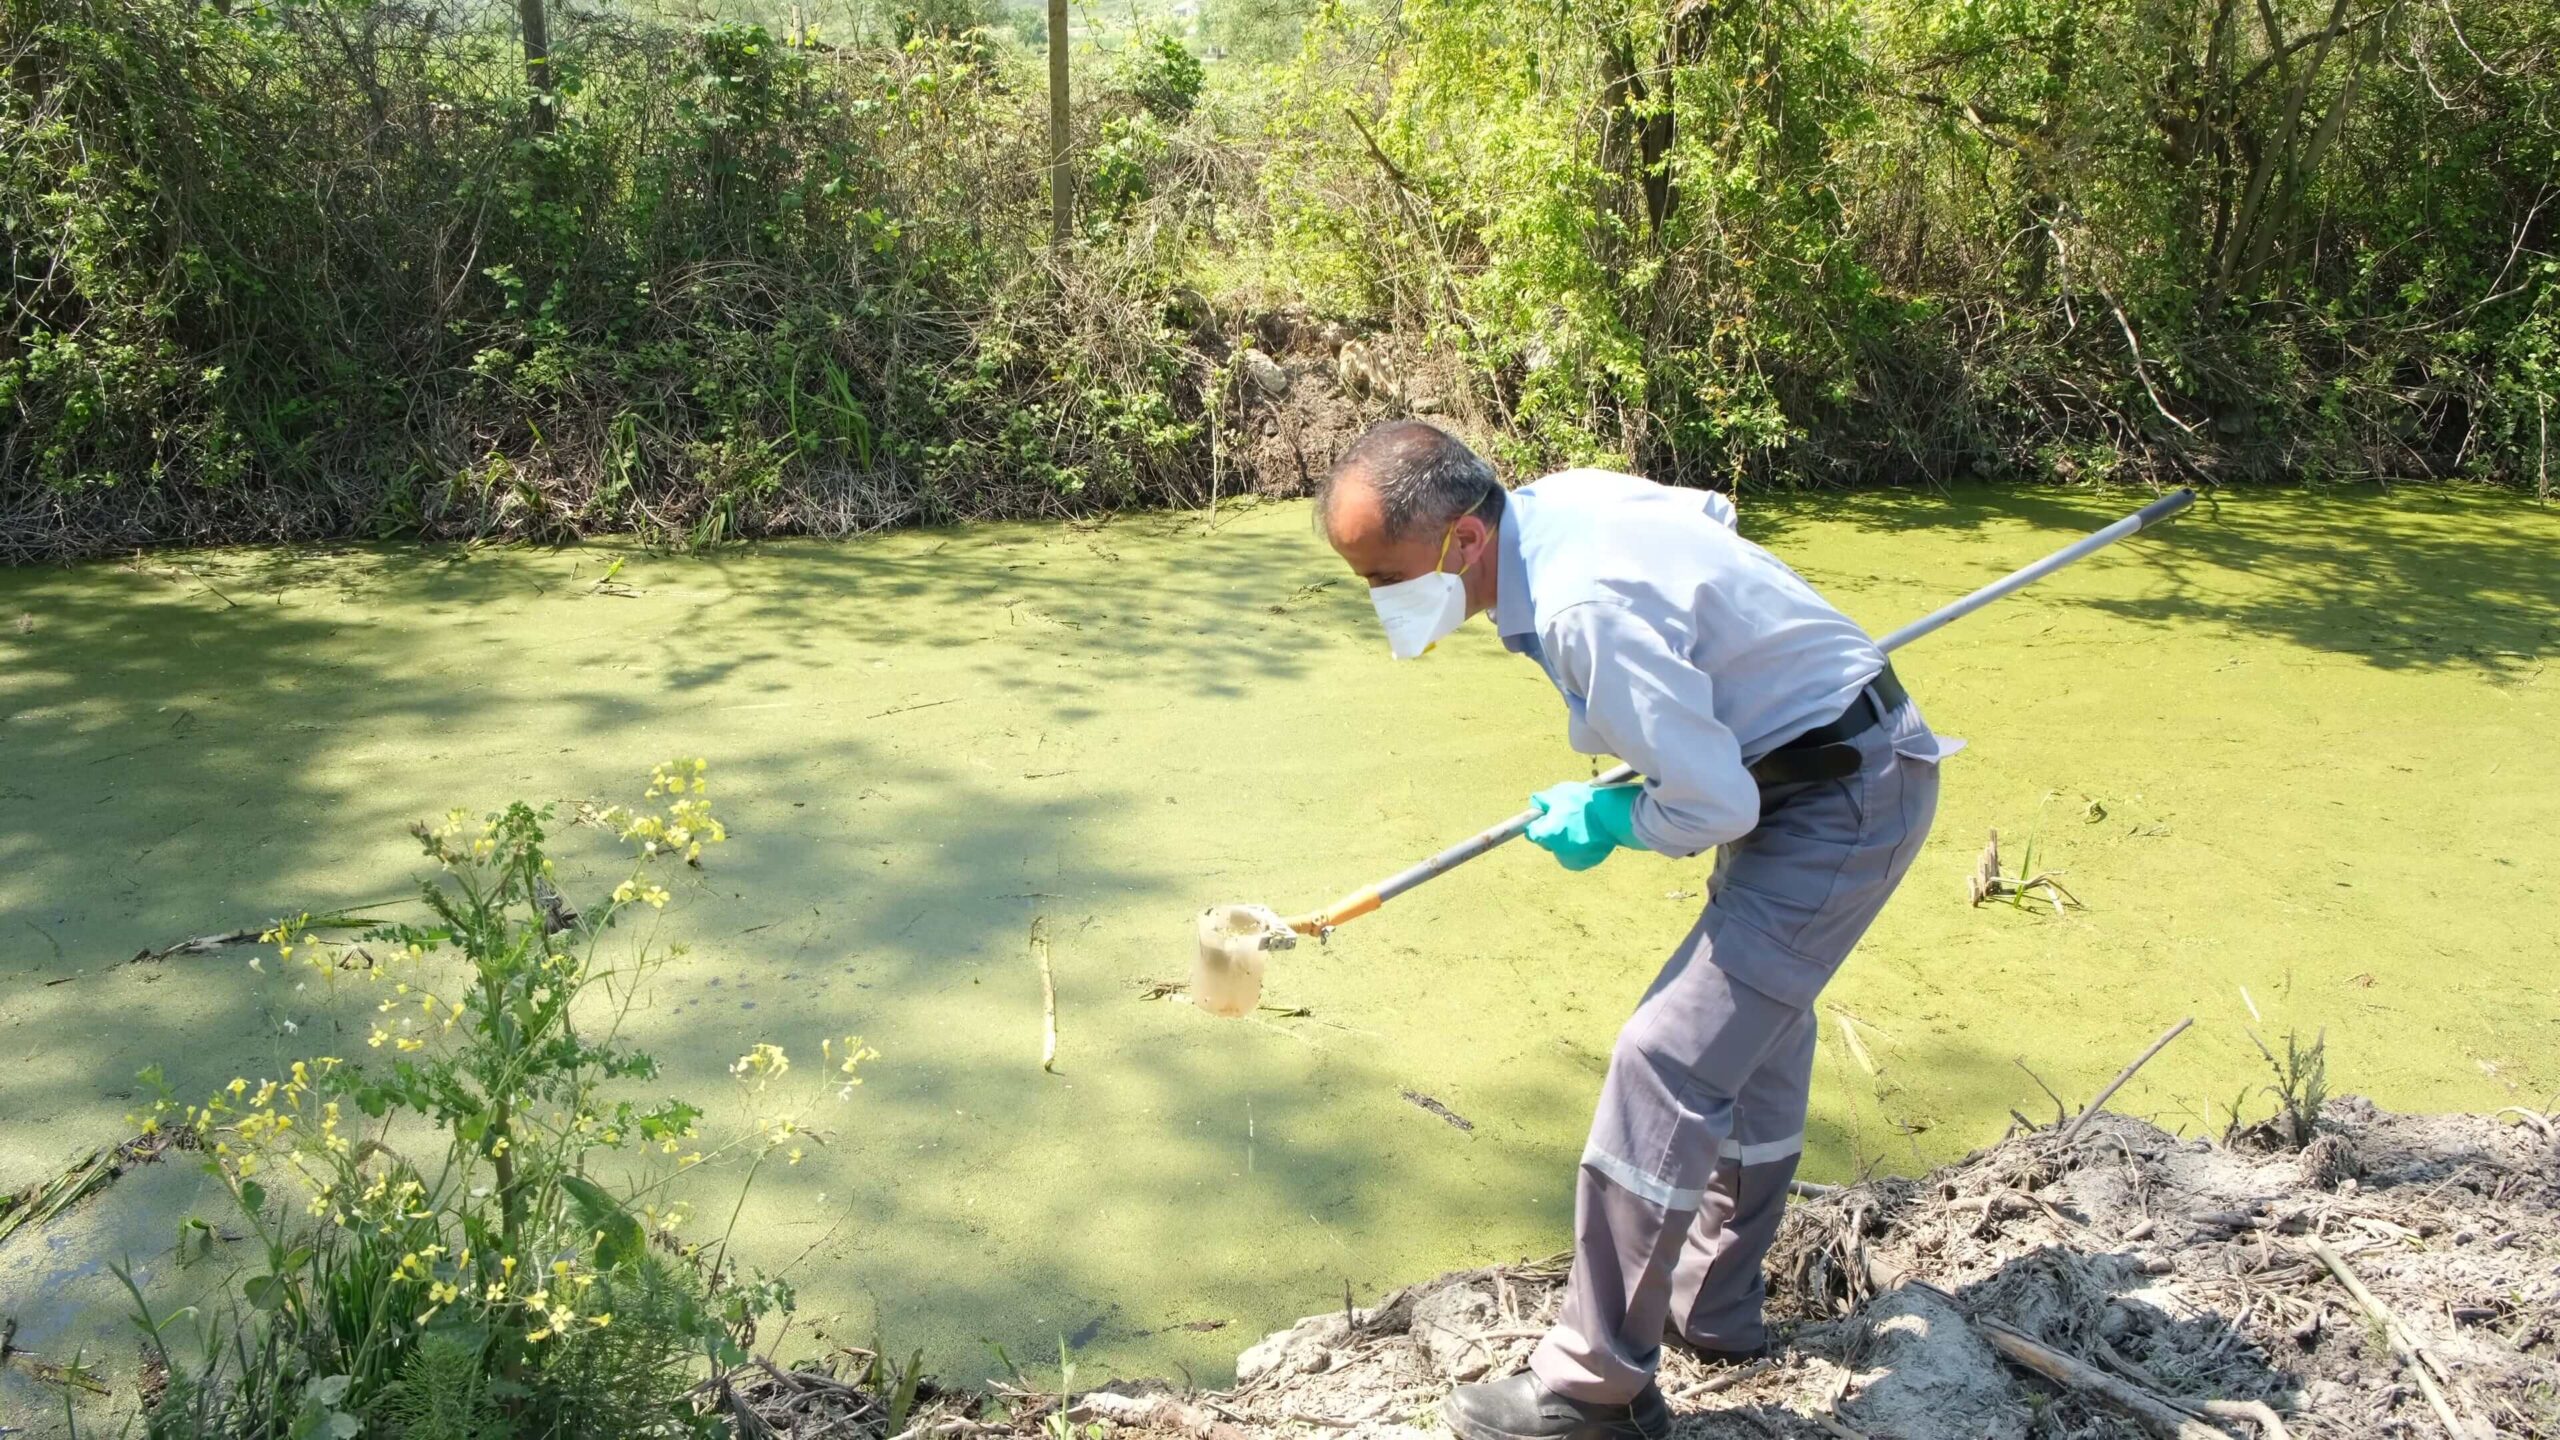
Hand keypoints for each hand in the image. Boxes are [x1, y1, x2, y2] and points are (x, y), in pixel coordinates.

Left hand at [1525, 782, 1643, 871]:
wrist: (1616, 814)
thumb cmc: (1585, 801)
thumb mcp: (1559, 792)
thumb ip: (1541, 801)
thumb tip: (1535, 806)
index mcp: (1548, 834)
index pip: (1531, 833)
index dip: (1537, 823)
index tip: (1546, 816)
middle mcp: (1558, 851)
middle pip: (1546, 842)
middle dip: (1551, 832)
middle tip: (1566, 818)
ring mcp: (1573, 859)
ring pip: (1562, 850)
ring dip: (1566, 841)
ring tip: (1580, 825)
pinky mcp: (1586, 863)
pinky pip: (1577, 855)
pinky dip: (1579, 847)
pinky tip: (1589, 834)